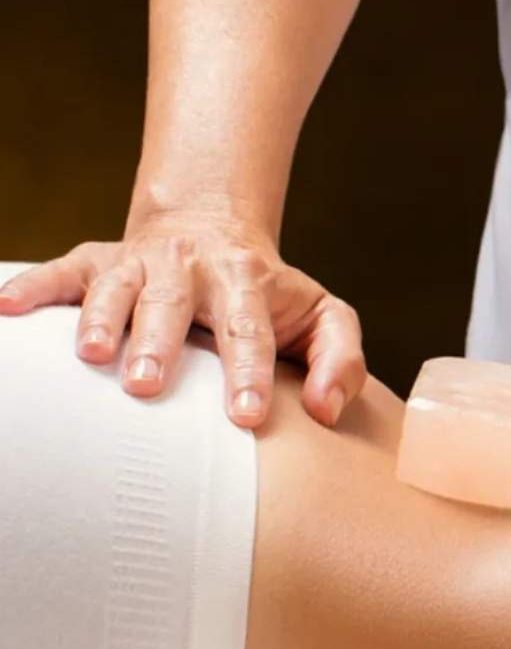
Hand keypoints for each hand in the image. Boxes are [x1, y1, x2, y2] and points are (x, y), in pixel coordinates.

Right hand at [0, 215, 364, 428]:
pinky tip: (6, 309)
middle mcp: (190, 268)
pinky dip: (31, 288)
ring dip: (100, 319)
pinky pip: (59, 273)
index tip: (245, 418)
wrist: (214, 230)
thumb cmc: (271, 296)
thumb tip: (325, 411)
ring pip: (116, 289)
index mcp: (248, 283)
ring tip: (91, 355)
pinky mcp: (96, 261)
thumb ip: (339, 360)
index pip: (250, 332)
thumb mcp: (323, 318)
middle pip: (172, 307)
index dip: (248, 374)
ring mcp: (138, 263)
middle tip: (145, 386)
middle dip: (159, 345)